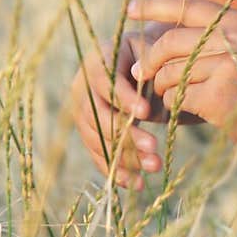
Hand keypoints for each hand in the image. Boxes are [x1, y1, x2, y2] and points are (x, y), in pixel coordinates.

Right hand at [70, 30, 165, 190]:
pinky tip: (137, 183)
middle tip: (154, 146)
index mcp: (98, 60)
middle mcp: (83, 87)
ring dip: (125, 156)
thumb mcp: (152, 53)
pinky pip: (98, 155)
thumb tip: (146, 85)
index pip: (105, 81)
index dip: (123, 97)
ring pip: (97, 139)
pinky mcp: (88, 133)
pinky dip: (116, 171)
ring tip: (155, 166)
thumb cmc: (149, 57)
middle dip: (126, 133)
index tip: (145, 112)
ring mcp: (82, 112)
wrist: (138, 65)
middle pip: (98, 115)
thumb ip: (150, 64)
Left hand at [126, 0, 236, 153]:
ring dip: (162, 87)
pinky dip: (174, 106)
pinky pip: (177, 98)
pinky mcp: (218, 96)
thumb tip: (159, 36)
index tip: (129, 9)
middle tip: (140, 73)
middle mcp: (232, 39)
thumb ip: (214, 38)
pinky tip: (188, 111)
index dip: (154, 6)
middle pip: (169, 43)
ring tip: (171, 96)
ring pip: (169, 73)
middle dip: (150, 59)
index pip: (186, 5)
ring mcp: (226, 67)